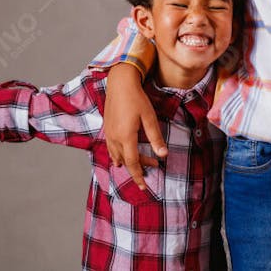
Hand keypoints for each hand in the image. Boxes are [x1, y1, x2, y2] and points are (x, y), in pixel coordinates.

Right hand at [105, 64, 166, 190]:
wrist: (119, 83)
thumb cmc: (136, 98)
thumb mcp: (150, 117)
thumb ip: (155, 137)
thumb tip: (163, 155)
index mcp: (126, 137)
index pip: (133, 163)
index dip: (139, 175)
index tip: (144, 187)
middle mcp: (115, 138)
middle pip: (126, 160)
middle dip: (138, 167)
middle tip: (153, 166)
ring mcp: (109, 133)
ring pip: (116, 155)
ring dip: (127, 162)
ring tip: (136, 166)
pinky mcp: (107, 127)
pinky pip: (111, 147)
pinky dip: (117, 154)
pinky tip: (119, 156)